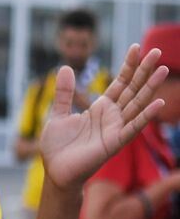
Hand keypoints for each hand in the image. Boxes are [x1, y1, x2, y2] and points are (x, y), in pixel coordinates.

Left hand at [39, 44, 168, 191]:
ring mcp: (116, 129)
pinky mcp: (114, 143)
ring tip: (163, 69)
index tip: (136, 47)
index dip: (128, 66)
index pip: (119, 83)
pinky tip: (158, 103)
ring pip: (137, 104)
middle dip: (144, 70)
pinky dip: (145, 116)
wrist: (55, 171)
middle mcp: (112, 116)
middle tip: (157, 51)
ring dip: (150, 87)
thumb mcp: (58, 114)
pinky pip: (133, 128)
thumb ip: (65, 93)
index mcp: (100, 108)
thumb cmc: (58, 146)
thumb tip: (64, 67)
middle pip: (132, 89)